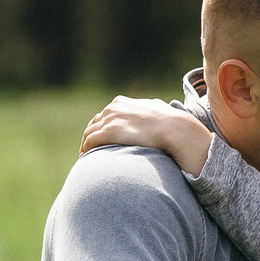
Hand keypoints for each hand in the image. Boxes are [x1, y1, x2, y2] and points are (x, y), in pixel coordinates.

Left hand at [80, 96, 212, 175]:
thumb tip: (156, 106)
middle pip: (94, 123)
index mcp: (121, 102)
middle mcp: (112, 109)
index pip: (103, 115)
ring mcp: (109, 120)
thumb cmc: (169, 121)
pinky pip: (89, 142)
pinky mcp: (108, 132)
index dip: (101, 127)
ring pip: (89, 133)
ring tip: (85, 157)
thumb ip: (151, 107)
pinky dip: (85, 150)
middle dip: (91, 136)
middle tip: (89, 149)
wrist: (174, 128)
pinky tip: (86, 158)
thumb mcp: (157, 108)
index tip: (101, 138)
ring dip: (85, 145)